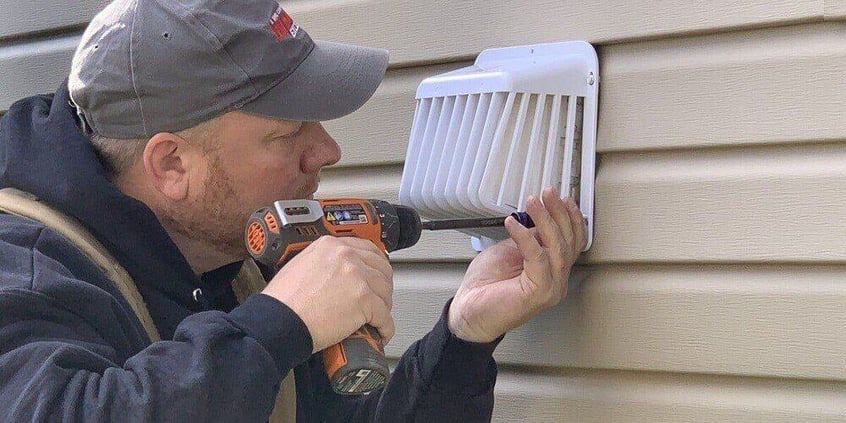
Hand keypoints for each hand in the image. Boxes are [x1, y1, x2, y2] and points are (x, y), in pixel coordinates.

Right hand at [261, 236, 394, 352]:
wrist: (278, 320)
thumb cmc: (283, 300)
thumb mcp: (301, 265)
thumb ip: (323, 263)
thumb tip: (336, 275)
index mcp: (331, 246)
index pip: (368, 249)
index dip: (377, 266)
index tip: (378, 275)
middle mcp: (347, 256)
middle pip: (381, 269)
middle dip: (382, 287)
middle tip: (379, 299)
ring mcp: (357, 277)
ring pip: (385, 292)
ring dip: (384, 307)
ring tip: (378, 318)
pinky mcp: (363, 300)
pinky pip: (384, 316)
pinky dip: (385, 327)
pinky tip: (381, 333)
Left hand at [448, 187, 586, 342]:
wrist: (469, 313)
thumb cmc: (486, 287)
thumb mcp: (509, 251)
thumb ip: (528, 239)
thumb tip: (537, 220)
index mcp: (552, 271)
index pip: (572, 242)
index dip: (570, 218)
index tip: (561, 198)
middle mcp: (556, 280)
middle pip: (568, 242)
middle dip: (559, 213)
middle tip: (548, 193)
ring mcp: (551, 288)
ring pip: (557, 248)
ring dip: (545, 220)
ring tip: (533, 202)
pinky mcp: (538, 292)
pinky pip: (538, 258)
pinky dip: (526, 238)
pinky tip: (513, 224)